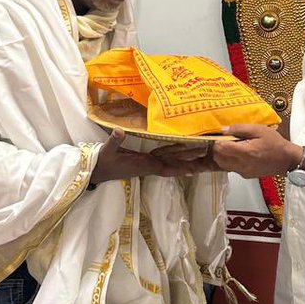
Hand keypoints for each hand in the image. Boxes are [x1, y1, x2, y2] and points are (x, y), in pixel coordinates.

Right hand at [90, 131, 217, 184]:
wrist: (96, 172)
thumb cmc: (102, 162)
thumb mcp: (106, 151)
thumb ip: (114, 141)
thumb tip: (119, 131)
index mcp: (143, 164)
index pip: (165, 167)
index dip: (179, 167)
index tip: (194, 168)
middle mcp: (149, 166)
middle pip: (174, 166)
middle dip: (190, 164)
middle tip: (208, 161)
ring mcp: (148, 165)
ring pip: (171, 164)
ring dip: (187, 161)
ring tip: (203, 158)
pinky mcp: (145, 163)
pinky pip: (165, 162)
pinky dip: (177, 159)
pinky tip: (185, 158)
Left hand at [212, 124, 299, 178]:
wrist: (287, 160)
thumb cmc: (275, 143)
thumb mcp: (259, 129)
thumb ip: (240, 129)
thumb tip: (224, 130)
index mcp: (245, 152)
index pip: (221, 148)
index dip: (218, 140)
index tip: (222, 136)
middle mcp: (242, 164)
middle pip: (218, 158)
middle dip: (218, 149)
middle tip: (227, 140)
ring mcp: (243, 172)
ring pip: (222, 164)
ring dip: (223, 155)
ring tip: (233, 147)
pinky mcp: (246, 175)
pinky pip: (231, 168)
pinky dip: (230, 161)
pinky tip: (240, 154)